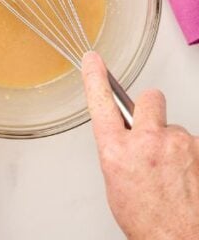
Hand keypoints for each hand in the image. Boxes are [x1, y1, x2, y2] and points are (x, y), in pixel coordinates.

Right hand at [82, 52, 198, 238]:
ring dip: (172, 143)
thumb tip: (125, 137)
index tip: (93, 60)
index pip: (101, 103)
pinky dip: (188, 157)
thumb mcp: (115, 181)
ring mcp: (178, 143)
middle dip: (150, 108)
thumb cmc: (146, 218)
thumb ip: (118, 150)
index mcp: (116, 149)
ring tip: (170, 173)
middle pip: (150, 98)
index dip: (95, 78)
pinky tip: (184, 178)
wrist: (178, 237)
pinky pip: (192, 144)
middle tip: (151, 130)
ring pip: (174, 127)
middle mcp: (147, 141)